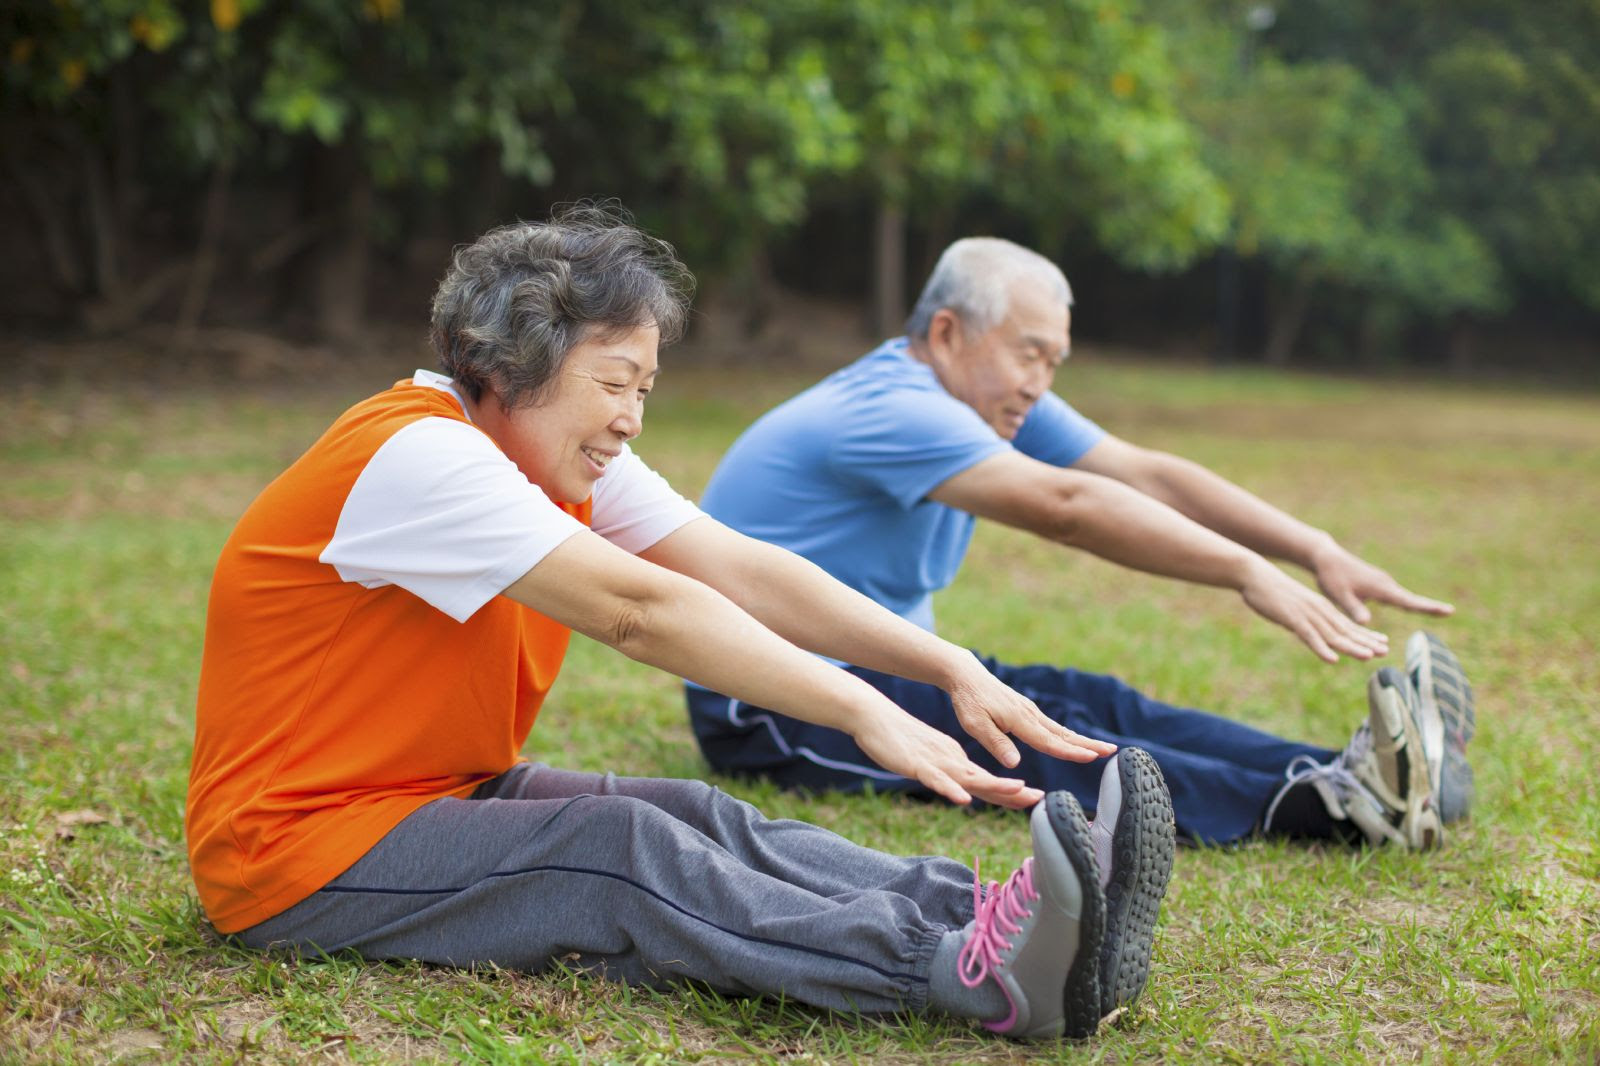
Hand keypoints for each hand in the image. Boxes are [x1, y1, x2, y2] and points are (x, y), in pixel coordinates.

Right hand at [850, 704, 1046, 808]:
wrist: (875, 717)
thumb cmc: (901, 741)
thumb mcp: (931, 759)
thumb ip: (950, 772)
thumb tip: (967, 788)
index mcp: (956, 761)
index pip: (988, 781)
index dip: (1012, 792)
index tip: (1036, 800)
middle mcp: (952, 762)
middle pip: (986, 781)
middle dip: (1013, 792)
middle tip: (1040, 799)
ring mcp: (936, 763)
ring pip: (968, 778)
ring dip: (994, 786)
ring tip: (1017, 791)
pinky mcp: (917, 765)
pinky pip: (936, 780)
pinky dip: (952, 790)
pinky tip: (964, 799)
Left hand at [945, 657, 1116, 769]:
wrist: (967, 676)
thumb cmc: (968, 702)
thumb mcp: (975, 725)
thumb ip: (995, 743)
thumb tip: (1015, 763)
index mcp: (1018, 720)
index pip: (1048, 741)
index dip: (1070, 752)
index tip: (1091, 757)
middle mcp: (1030, 714)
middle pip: (1063, 734)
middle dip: (1088, 744)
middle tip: (1112, 751)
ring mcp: (1031, 711)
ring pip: (1061, 730)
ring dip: (1083, 740)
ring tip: (1103, 749)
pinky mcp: (1028, 710)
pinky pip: (1052, 726)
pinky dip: (1068, 735)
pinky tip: (1075, 742)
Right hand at [1240, 559, 1390, 662]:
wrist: (1255, 575)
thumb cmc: (1272, 591)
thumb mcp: (1295, 605)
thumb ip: (1306, 617)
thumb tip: (1311, 629)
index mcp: (1320, 607)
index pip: (1348, 624)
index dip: (1366, 635)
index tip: (1384, 643)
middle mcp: (1319, 611)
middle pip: (1346, 630)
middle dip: (1366, 642)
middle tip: (1385, 652)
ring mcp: (1307, 615)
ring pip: (1332, 634)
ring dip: (1351, 647)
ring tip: (1368, 656)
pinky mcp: (1292, 619)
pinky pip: (1309, 636)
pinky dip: (1321, 649)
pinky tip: (1332, 659)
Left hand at [1311, 541, 1454, 623]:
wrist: (1326, 558)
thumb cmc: (1331, 577)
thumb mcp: (1340, 596)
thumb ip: (1353, 609)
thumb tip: (1366, 623)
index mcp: (1381, 588)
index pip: (1408, 601)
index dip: (1428, 607)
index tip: (1448, 610)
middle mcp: (1386, 584)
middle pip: (1412, 599)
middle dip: (1430, 605)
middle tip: (1451, 611)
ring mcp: (1383, 583)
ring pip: (1404, 597)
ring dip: (1420, 604)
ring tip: (1441, 611)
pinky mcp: (1377, 583)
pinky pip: (1395, 595)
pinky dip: (1407, 601)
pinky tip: (1412, 607)